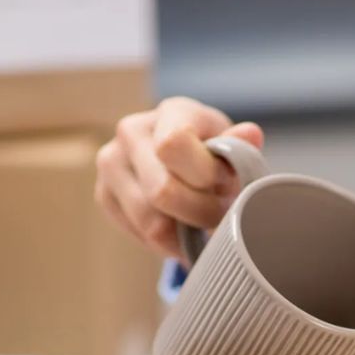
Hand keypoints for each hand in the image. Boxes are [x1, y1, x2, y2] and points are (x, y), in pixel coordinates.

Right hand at [94, 96, 263, 259]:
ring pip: (150, 222)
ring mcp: (112, 162)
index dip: (203, 176)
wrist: (185, 167)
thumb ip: (240, 148)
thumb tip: (251, 134)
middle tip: (217, 219)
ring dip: (184, 235)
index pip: (173, 145)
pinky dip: (165, 242)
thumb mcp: (234, 151)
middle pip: (162, 191)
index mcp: (172, 112)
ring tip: (201, 228)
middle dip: (199, 215)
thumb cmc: (216, 159)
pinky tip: (179, 230)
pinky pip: (138, 234)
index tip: (223, 187)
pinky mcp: (104, 194)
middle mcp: (132, 131)